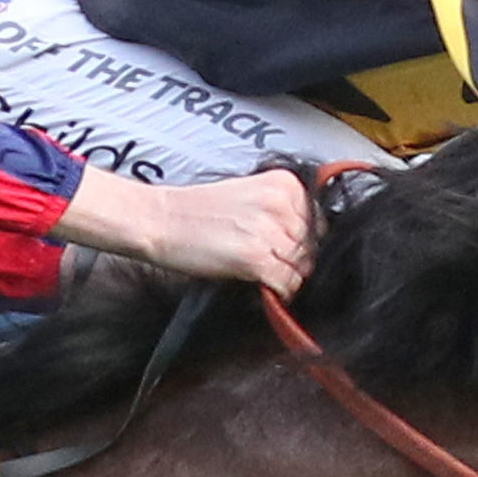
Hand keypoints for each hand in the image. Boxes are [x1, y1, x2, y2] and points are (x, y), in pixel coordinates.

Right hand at [54, 165, 319, 297]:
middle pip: (313, 247)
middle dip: (295, 260)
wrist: (158, 219)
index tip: (282, 246)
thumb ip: (285, 212)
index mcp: (284, 184)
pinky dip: (279, 292)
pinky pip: (287, 284)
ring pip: (303, 268)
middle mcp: (280, 204)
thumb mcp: (250, 196)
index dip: (304, 240)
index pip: (319, 222)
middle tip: (266, 260)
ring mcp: (268, 231)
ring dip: (286, 276)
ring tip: (258, 269)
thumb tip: (314, 244)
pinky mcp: (255, 258)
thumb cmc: (199, 211)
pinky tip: (259, 283)